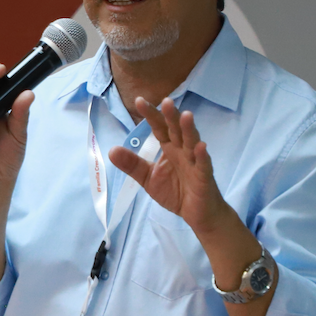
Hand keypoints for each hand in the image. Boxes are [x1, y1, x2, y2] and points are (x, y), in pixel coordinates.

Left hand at [108, 98, 235, 233]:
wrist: (197, 214)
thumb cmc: (176, 192)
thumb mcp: (148, 178)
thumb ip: (132, 165)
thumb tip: (111, 150)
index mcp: (169, 149)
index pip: (159, 128)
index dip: (151, 115)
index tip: (139, 101)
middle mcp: (182, 151)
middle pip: (176, 131)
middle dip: (171, 116)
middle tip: (166, 101)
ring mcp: (195, 162)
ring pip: (192, 142)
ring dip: (189, 129)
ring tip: (186, 115)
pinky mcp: (204, 177)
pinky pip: (203, 165)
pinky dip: (202, 156)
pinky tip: (200, 147)